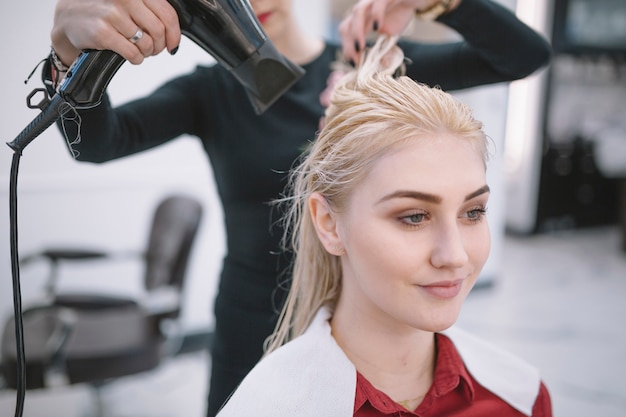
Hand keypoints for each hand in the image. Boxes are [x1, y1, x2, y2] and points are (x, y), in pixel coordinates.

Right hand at [50, 0, 180, 66]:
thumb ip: (149, 10)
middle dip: (159, 45)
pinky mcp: (103, 32)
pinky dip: (136, 58)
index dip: (174, 34)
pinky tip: (131, 55)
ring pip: (146, 43)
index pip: (167, 13)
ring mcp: (112, 14)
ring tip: (139, 50)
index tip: (173, 44)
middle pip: (158, 30)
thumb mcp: (127, 2)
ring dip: (146, 52)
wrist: (69, 17)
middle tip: (153, 49)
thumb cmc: (103, 10)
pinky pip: (133, 53)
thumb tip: (173, 33)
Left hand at [339, 0, 459, 64]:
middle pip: (347, 24)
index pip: (346, 33)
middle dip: (348, 43)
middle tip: (355, 59)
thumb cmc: (399, 14)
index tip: (354, 63)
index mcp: (361, 19)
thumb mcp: (390, 35)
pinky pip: (379, 2)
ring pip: (358, 12)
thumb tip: (381, 66)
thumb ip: (383, 48)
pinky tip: (377, 28)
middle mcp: (364, 9)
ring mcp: (374, 0)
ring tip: (360, 47)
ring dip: (356, 31)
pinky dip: (376, 15)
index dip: (347, 48)